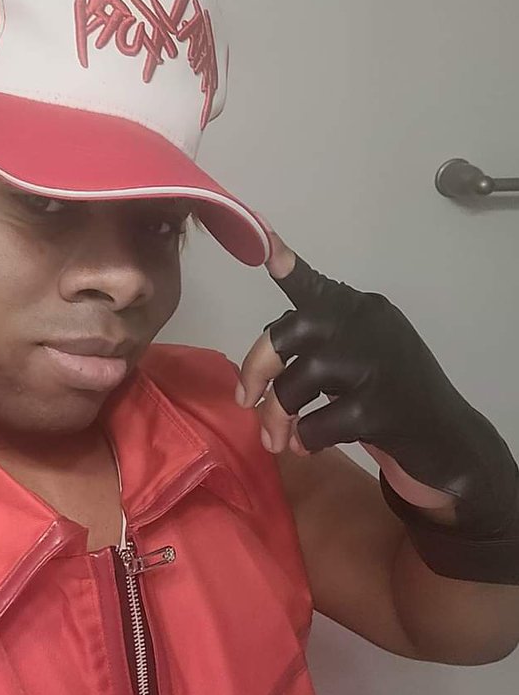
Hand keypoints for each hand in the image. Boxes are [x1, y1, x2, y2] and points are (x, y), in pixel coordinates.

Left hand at [236, 230, 518, 535]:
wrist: (449, 441)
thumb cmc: (391, 398)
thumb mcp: (358, 356)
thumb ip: (316, 347)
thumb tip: (257, 371)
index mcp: (359, 309)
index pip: (312, 285)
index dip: (285, 266)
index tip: (264, 247)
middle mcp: (367, 326)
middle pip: (289, 334)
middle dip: (256, 369)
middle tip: (245, 401)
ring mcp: (377, 364)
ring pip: (298, 384)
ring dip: (278, 417)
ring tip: (280, 439)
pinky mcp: (382, 408)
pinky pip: (317, 424)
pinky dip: (306, 440)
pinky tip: (310, 447)